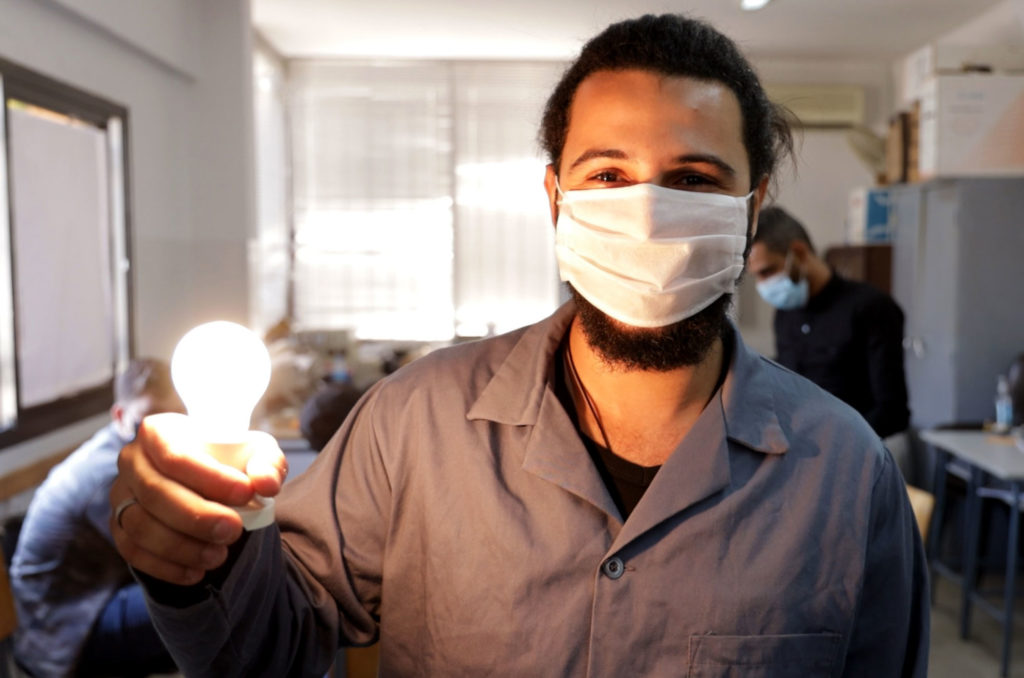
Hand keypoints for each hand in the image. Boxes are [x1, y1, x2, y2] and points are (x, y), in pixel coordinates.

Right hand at [110, 412, 287, 584]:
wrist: (209, 483)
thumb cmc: (231, 462)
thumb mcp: (257, 454)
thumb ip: (268, 464)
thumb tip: (266, 485)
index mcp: (159, 432)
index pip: (176, 455)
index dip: (209, 478)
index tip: (246, 493)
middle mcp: (131, 461)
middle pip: (155, 493)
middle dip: (197, 517)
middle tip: (234, 531)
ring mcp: (120, 496)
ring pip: (140, 526)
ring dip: (182, 547)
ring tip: (220, 554)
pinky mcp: (120, 528)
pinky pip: (133, 552)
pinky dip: (166, 567)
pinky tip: (197, 573)